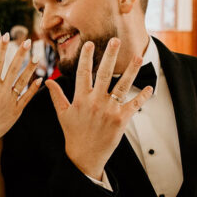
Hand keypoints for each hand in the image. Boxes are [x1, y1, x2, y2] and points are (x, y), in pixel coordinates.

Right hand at [0, 36, 42, 146]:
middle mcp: (2, 91)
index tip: (5, 36)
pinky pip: (26, 97)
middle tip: (27, 42)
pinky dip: (33, 89)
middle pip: (13, 68)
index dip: (1, 48)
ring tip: (37, 57)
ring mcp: (10, 101)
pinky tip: (40, 79)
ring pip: (23, 81)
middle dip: (20, 54)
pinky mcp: (16, 111)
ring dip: (30, 69)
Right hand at [45, 38, 152, 179]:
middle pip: (104, 73)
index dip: (86, 57)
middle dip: (110, 55)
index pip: (83, 73)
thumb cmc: (73, 134)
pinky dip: (143, 96)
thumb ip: (56, 96)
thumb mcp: (62, 114)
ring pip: (122, 85)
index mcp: (81, 99)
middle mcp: (95, 102)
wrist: (84, 156)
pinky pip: (134, 104)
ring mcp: (109, 110)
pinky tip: (150, 88)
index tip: (89, 43)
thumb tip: (46, 81)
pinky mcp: (121, 120)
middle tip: (115, 40)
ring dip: (131, 70)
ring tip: (138, 56)